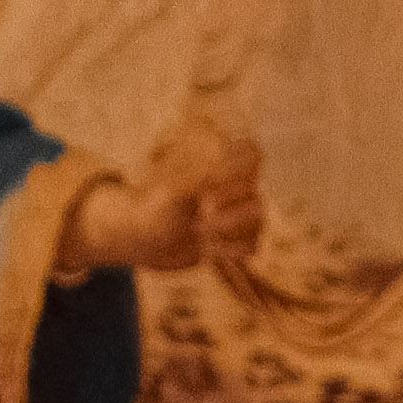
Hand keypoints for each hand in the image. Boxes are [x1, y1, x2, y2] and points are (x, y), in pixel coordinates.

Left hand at [59, 116, 263, 276]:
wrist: (145, 240)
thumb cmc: (155, 206)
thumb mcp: (174, 189)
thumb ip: (201, 175)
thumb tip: (223, 166)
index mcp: (222, 164)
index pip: (252, 153)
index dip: (239, 166)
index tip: (212, 180)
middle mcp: (235, 187)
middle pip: (254, 190)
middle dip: (227, 203)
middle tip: (201, 210)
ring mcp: (240, 215)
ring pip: (257, 218)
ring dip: (228, 227)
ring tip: (199, 231)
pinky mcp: (239, 242)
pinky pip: (252, 244)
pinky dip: (230, 249)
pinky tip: (207, 250)